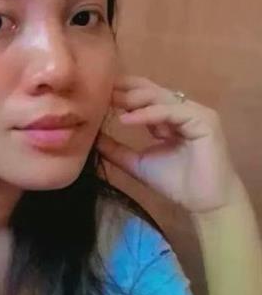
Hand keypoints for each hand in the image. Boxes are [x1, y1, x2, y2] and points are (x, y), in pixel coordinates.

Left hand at [96, 75, 242, 213]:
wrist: (204, 204)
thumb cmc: (176, 184)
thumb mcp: (137, 163)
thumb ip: (116, 149)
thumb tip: (91, 137)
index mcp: (169, 117)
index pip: (144, 96)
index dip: (122, 92)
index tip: (97, 93)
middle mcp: (182, 110)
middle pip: (151, 91)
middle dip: (125, 90)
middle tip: (101, 90)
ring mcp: (195, 113)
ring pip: (160, 97)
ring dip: (134, 99)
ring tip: (110, 101)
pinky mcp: (204, 120)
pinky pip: (171, 111)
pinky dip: (148, 114)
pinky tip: (126, 119)